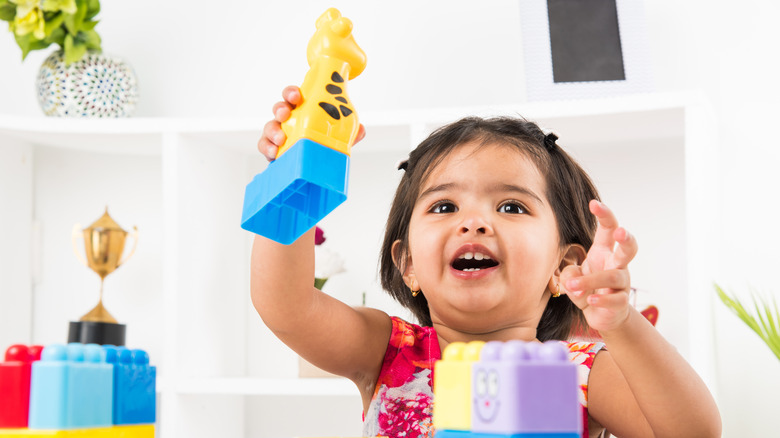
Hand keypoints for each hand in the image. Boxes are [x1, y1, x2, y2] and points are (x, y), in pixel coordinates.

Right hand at [257, 85, 366, 161]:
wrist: (314, 168)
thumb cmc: (323, 143)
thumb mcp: (339, 135)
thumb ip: (351, 132)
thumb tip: (362, 130)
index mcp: (303, 110)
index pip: (294, 96)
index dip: (291, 92)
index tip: (295, 95)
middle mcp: (289, 120)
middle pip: (279, 108)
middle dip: (280, 108)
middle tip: (285, 113)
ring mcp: (279, 135)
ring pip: (269, 127)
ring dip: (272, 130)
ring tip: (280, 138)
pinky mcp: (273, 151)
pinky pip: (265, 146)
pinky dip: (267, 148)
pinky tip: (274, 153)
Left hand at [561, 200, 637, 333]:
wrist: (601, 314)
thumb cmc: (586, 288)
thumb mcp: (570, 277)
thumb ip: (568, 273)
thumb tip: (573, 280)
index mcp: (603, 252)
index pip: (608, 229)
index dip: (604, 215)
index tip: (594, 203)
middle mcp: (616, 264)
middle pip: (628, 248)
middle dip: (626, 238)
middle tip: (620, 232)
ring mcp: (622, 284)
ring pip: (614, 277)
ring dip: (592, 280)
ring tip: (573, 285)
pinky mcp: (621, 302)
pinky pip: (615, 299)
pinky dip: (601, 300)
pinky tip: (590, 301)